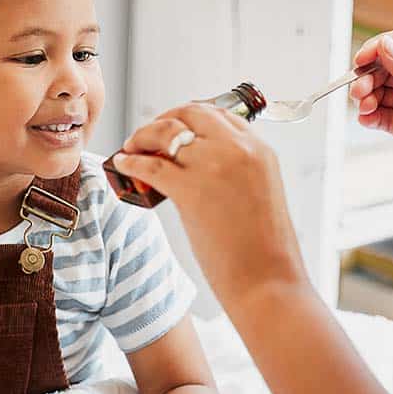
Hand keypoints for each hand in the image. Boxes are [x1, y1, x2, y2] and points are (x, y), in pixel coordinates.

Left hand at [112, 104, 305, 306]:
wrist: (268, 280)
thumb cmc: (264, 248)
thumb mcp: (261, 192)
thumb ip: (238, 171)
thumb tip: (201, 169)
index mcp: (259, 149)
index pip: (219, 114)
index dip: (189, 116)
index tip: (174, 125)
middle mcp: (239, 148)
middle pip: (191, 113)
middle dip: (164, 118)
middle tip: (148, 135)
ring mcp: (215, 165)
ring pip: (167, 132)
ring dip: (143, 136)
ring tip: (131, 148)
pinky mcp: (191, 189)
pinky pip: (150, 165)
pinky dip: (132, 162)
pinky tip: (123, 165)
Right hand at [350, 30, 392, 185]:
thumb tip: (386, 47)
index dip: (382, 48)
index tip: (363, 59)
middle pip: (389, 70)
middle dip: (370, 76)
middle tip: (359, 88)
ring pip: (384, 94)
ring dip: (368, 97)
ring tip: (364, 105)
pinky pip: (387, 119)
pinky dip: (372, 117)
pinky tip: (366, 118)